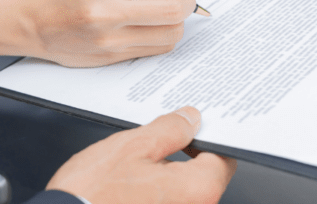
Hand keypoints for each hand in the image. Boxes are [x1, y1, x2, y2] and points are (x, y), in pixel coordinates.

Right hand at [27, 0, 199, 66]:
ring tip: (168, 14)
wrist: (36, 24)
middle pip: (171, 11)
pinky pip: (154, 50)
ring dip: (177, 24)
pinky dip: (162, 37)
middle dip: (188, 4)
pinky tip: (153, 28)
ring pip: (169, 35)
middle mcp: (106, 12)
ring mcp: (109, 39)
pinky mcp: (112, 58)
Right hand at [47, 107, 236, 203]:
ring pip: (183, 194)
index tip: (190, 130)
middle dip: (184, 158)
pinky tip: (131, 187)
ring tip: (135, 167)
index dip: (208, 139)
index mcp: (197, 190)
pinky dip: (156, 196)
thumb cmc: (93, 194)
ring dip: (167, 178)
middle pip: (204, 179)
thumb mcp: (133, 145)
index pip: (223, 159)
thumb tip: (190, 120)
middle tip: (157, 143)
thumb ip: (170, 129)